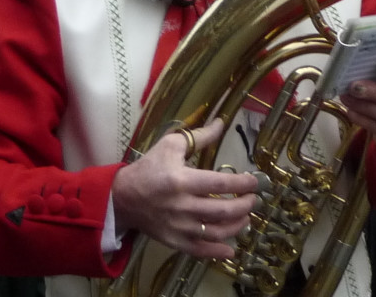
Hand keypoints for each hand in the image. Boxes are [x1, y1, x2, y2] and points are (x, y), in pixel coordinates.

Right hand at [110, 119, 257, 260]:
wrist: (121, 197)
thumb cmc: (148, 168)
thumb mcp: (171, 145)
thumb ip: (199, 137)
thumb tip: (222, 123)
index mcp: (182, 180)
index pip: (220, 183)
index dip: (242, 183)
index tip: (255, 182)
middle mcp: (182, 206)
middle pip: (222, 210)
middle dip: (244, 206)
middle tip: (253, 199)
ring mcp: (177, 226)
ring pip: (214, 232)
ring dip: (236, 226)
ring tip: (246, 217)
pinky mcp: (172, 241)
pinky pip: (198, 250)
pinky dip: (216, 252)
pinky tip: (231, 250)